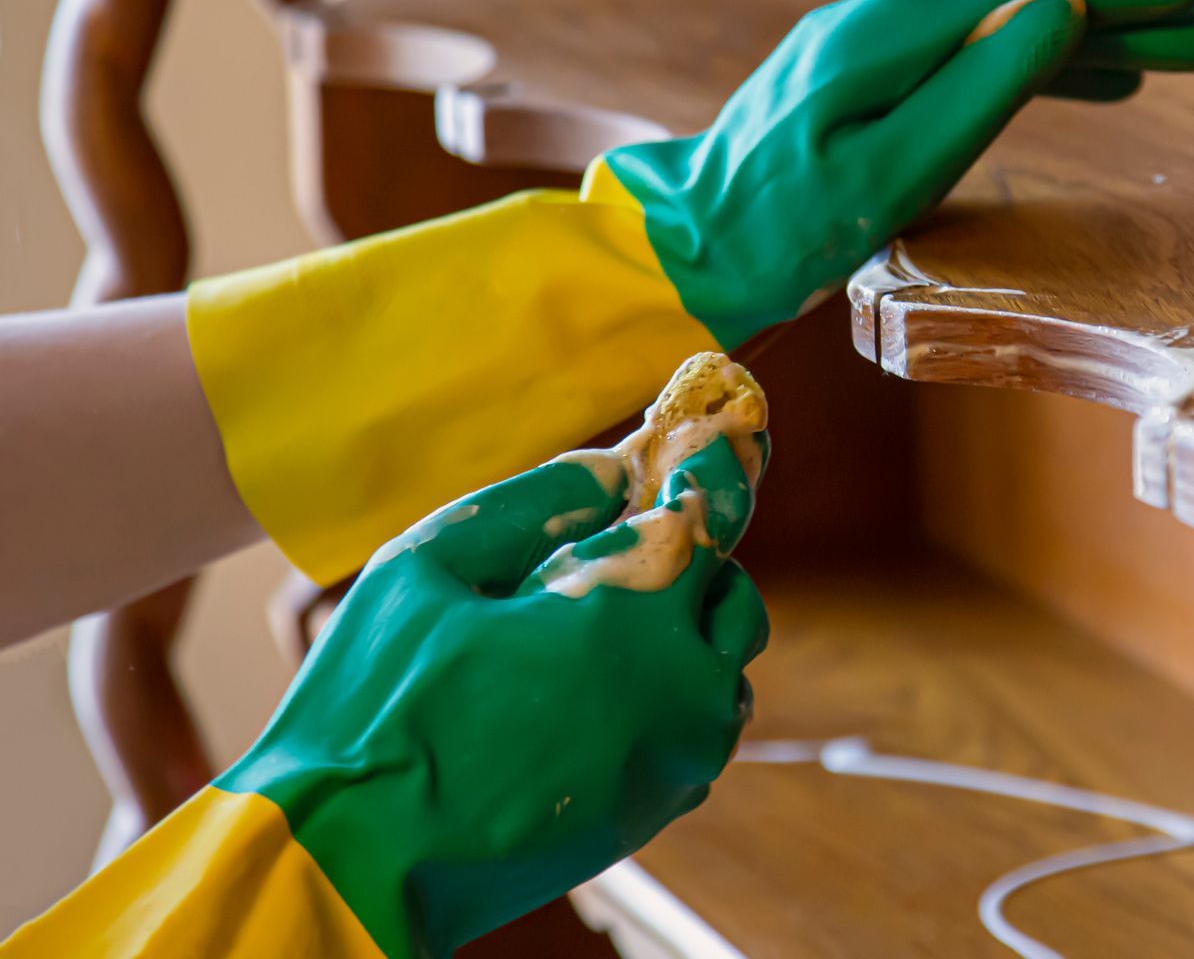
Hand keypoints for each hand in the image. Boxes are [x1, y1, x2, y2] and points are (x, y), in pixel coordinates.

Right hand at [215, 376, 769, 956]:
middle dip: (694, 563)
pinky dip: (671, 698)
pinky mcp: (658, 809)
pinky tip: (593, 692)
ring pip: (724, 671)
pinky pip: (697, 732)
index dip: (709, 471)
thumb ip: (531, 505)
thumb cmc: (373, 712)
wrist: (353, 867)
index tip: (719, 436)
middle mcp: (681, 691)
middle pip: (731, 597)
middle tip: (629, 550)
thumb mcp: (426, 569)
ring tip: (599, 629)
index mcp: (631, 618)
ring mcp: (677, 759)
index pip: (708, 517)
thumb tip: (609, 468)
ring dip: (687, 637)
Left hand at [591, 0, 1193, 346]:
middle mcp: (879, 25)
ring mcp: (868, 51)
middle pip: (1025, 11)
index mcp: (888, 37)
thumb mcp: (893, 172)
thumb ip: (981, 92)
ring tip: (1174, 59)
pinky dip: (1034, 68)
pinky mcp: (864, 83)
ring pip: (1001, 35)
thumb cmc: (786, 231)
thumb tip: (1061, 14)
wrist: (690, 249)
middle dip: (1125, 21)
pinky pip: (967, 62)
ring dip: (1090, 47)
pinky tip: (1087, 79)